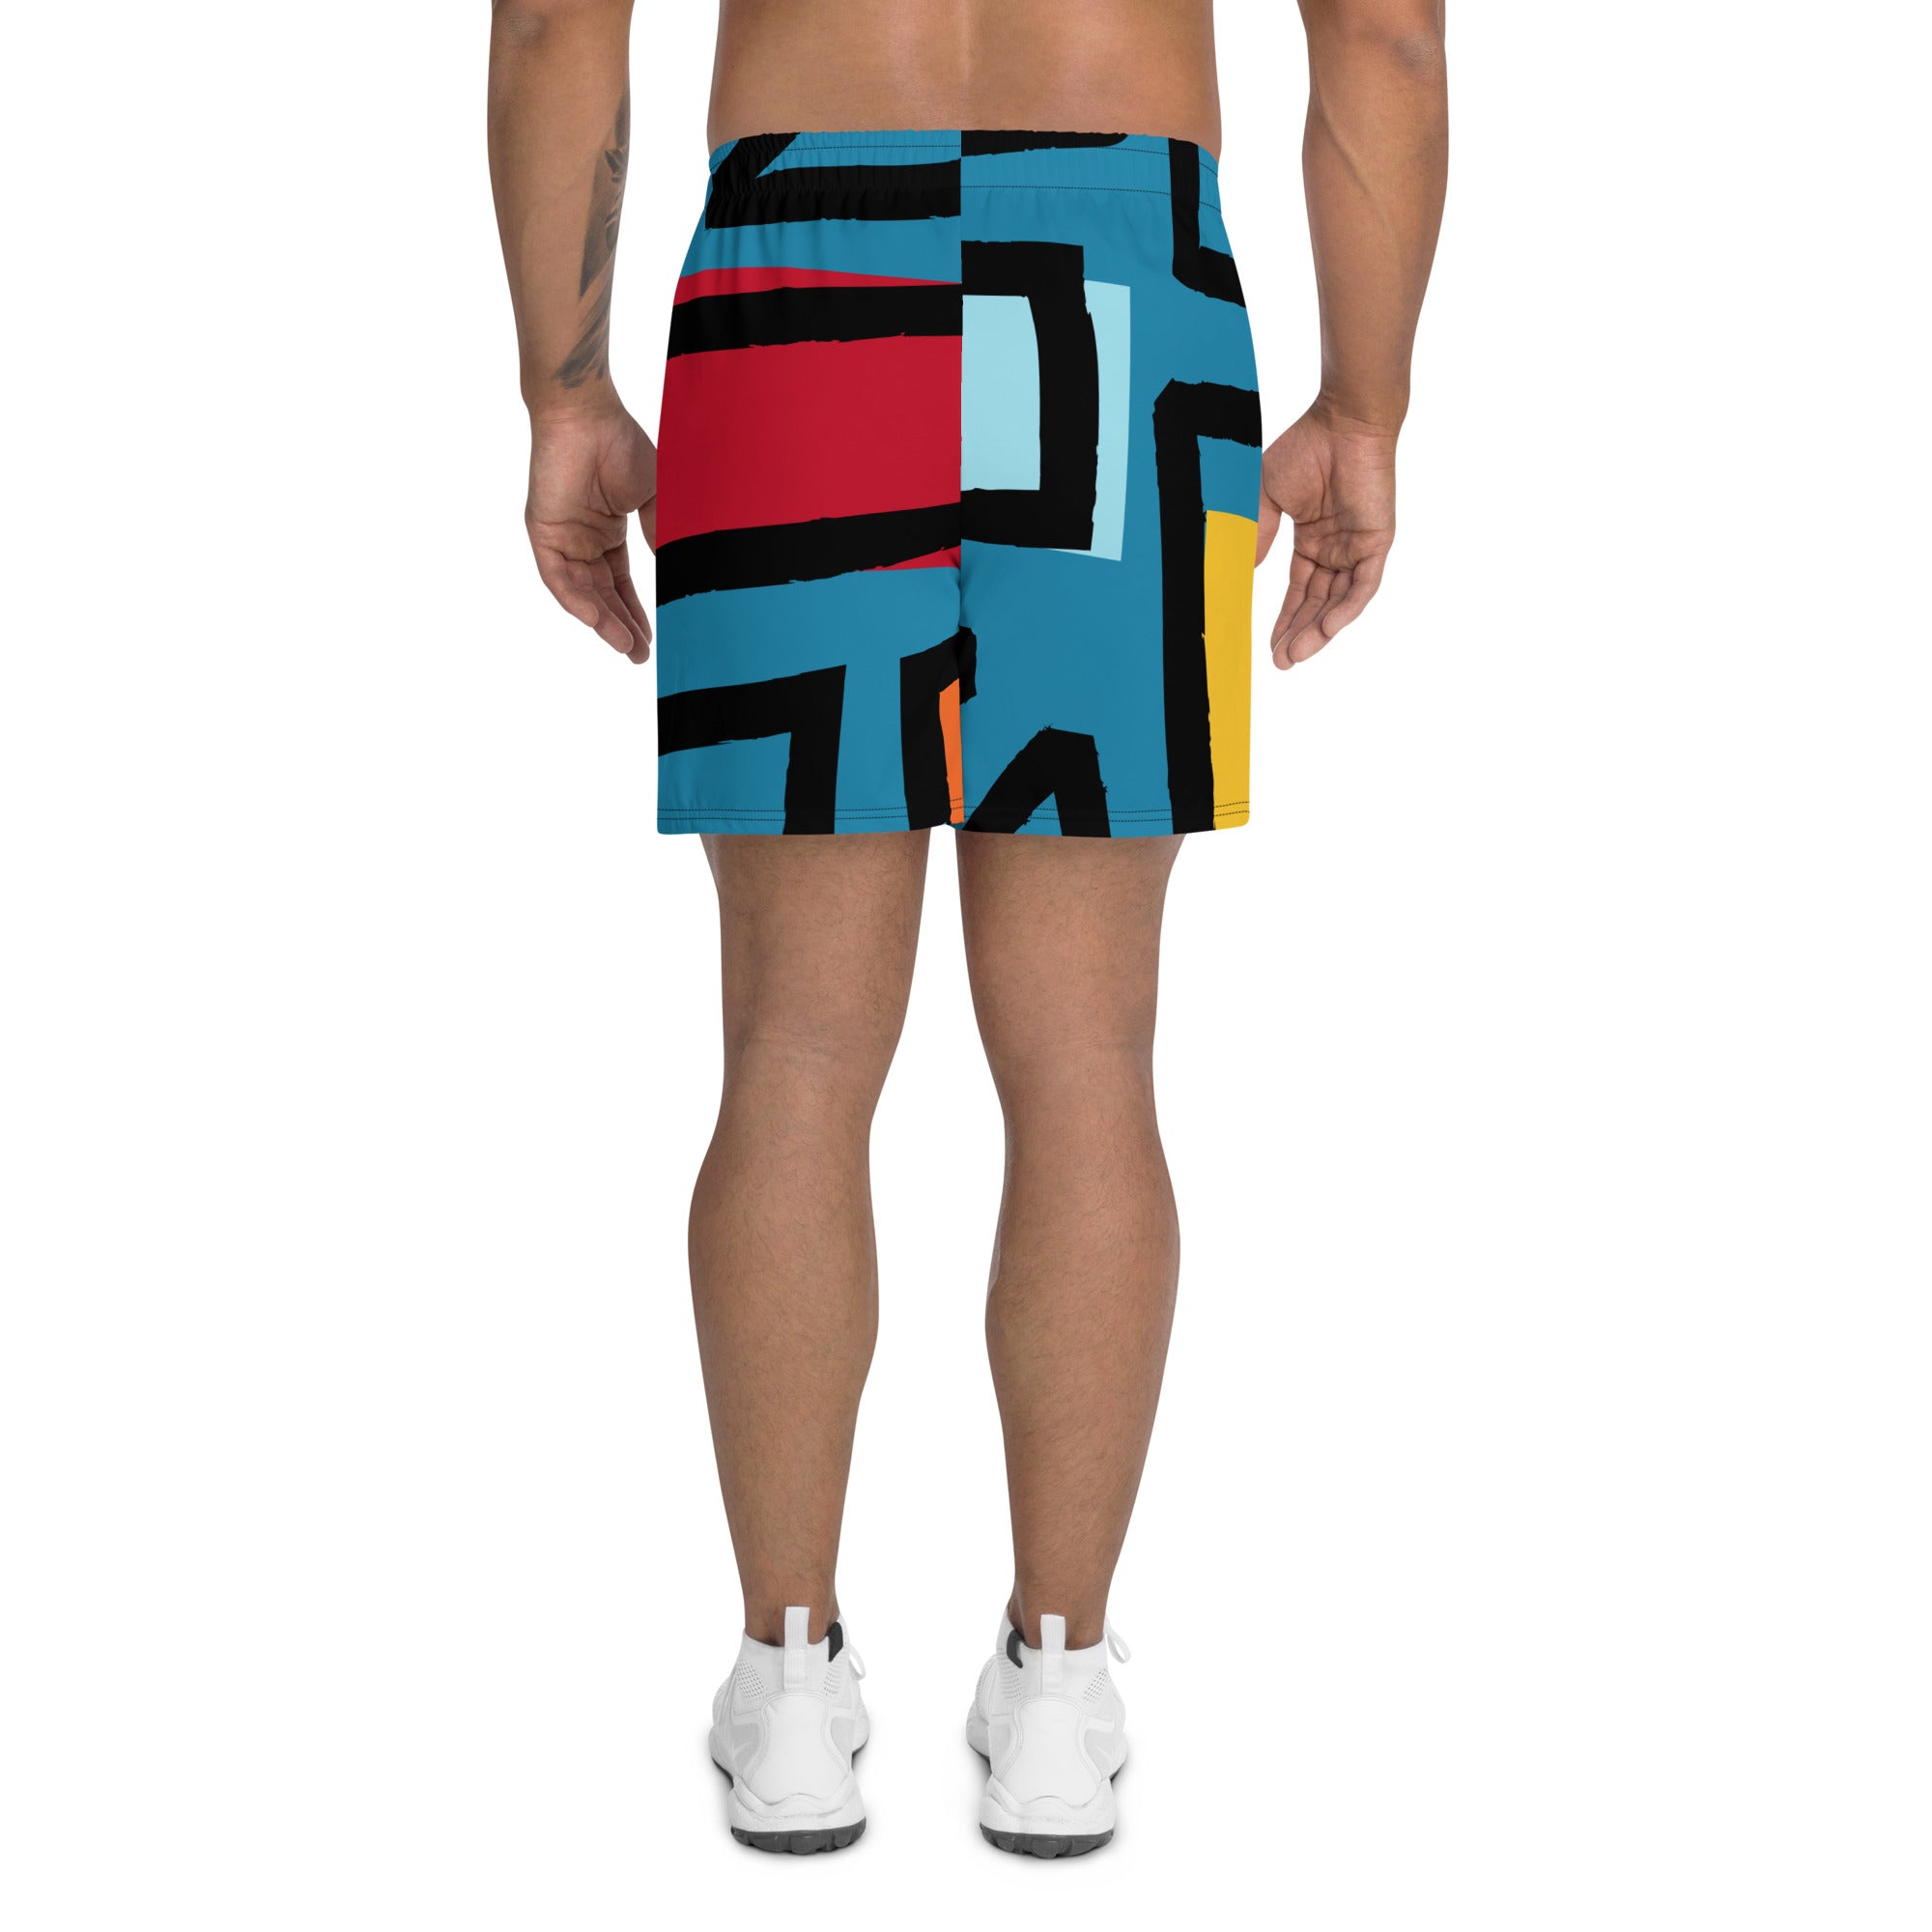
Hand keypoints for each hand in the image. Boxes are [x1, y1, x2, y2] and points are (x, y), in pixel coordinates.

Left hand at [525, 405, 657, 663]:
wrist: (588, 414)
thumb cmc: (622, 446)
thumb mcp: (656, 501)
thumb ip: (662, 537)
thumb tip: (682, 575)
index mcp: (608, 533)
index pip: (621, 585)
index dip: (637, 614)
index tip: (654, 641)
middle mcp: (584, 541)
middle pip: (603, 596)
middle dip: (622, 627)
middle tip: (640, 656)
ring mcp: (563, 538)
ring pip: (582, 593)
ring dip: (603, 621)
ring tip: (625, 647)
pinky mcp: (544, 532)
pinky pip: (558, 577)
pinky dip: (576, 600)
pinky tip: (595, 621)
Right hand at [1254, 406, 1397, 667]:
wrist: (1343, 421)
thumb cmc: (1306, 449)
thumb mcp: (1266, 498)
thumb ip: (1256, 534)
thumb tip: (1241, 572)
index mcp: (1314, 540)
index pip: (1299, 590)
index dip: (1283, 618)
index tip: (1267, 645)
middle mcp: (1337, 548)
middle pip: (1317, 603)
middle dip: (1298, 633)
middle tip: (1280, 663)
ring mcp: (1357, 546)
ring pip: (1339, 602)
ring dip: (1318, 630)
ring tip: (1296, 655)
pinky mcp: (1376, 542)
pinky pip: (1363, 585)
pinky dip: (1346, 609)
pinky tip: (1326, 630)